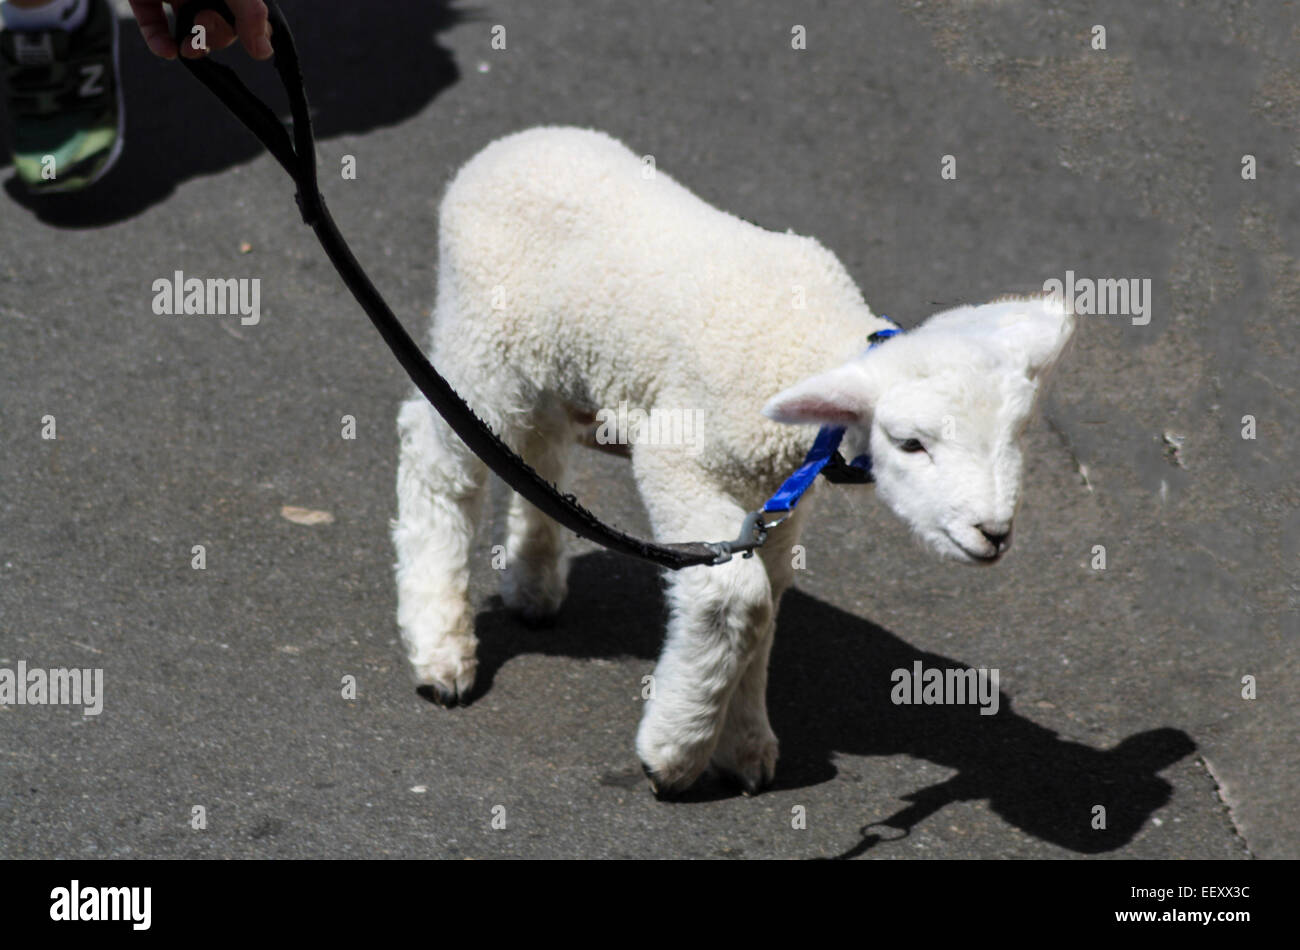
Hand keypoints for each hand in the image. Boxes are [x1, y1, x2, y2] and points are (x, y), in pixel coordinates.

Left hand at [129, 0, 271, 60]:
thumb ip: (250, 13)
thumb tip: (264, 53)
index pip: (248, 14)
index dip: (251, 31)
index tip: (252, 43)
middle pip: (219, 25)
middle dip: (215, 35)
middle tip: (205, 25)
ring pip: (188, 28)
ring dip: (192, 45)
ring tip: (187, 47)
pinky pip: (153, 24)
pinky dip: (159, 40)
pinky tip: (167, 50)